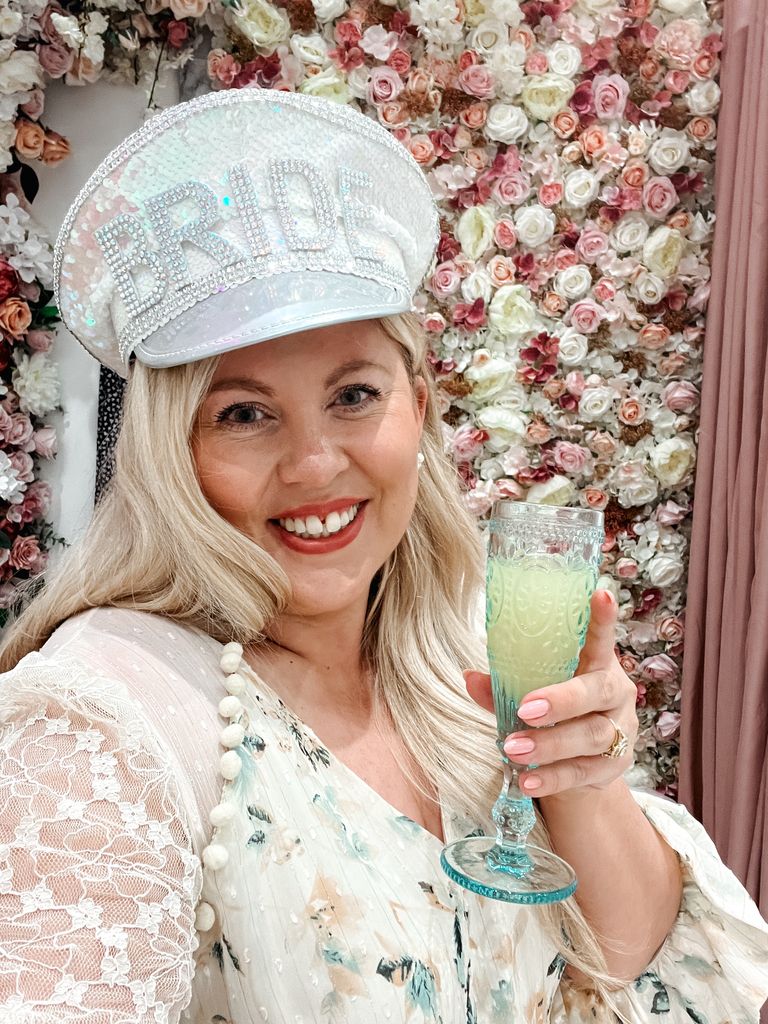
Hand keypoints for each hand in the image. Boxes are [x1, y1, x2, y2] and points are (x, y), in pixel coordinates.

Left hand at [465, 589, 637, 798]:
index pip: (602, 638)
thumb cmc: (559, 713)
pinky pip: (583, 772)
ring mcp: (619, 731)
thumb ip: (505, 685)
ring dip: (550, 744)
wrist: (588, 763)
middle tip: (524, 709)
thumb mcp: (535, 692)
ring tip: (512, 749)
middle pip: (596, 692)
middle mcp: (615, 693)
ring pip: (591, 735)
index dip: (603, 619)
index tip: (599, 594)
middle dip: (561, 700)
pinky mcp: (613, 767)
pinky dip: (552, 777)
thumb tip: (469, 676)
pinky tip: (526, 780)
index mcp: (597, 664)